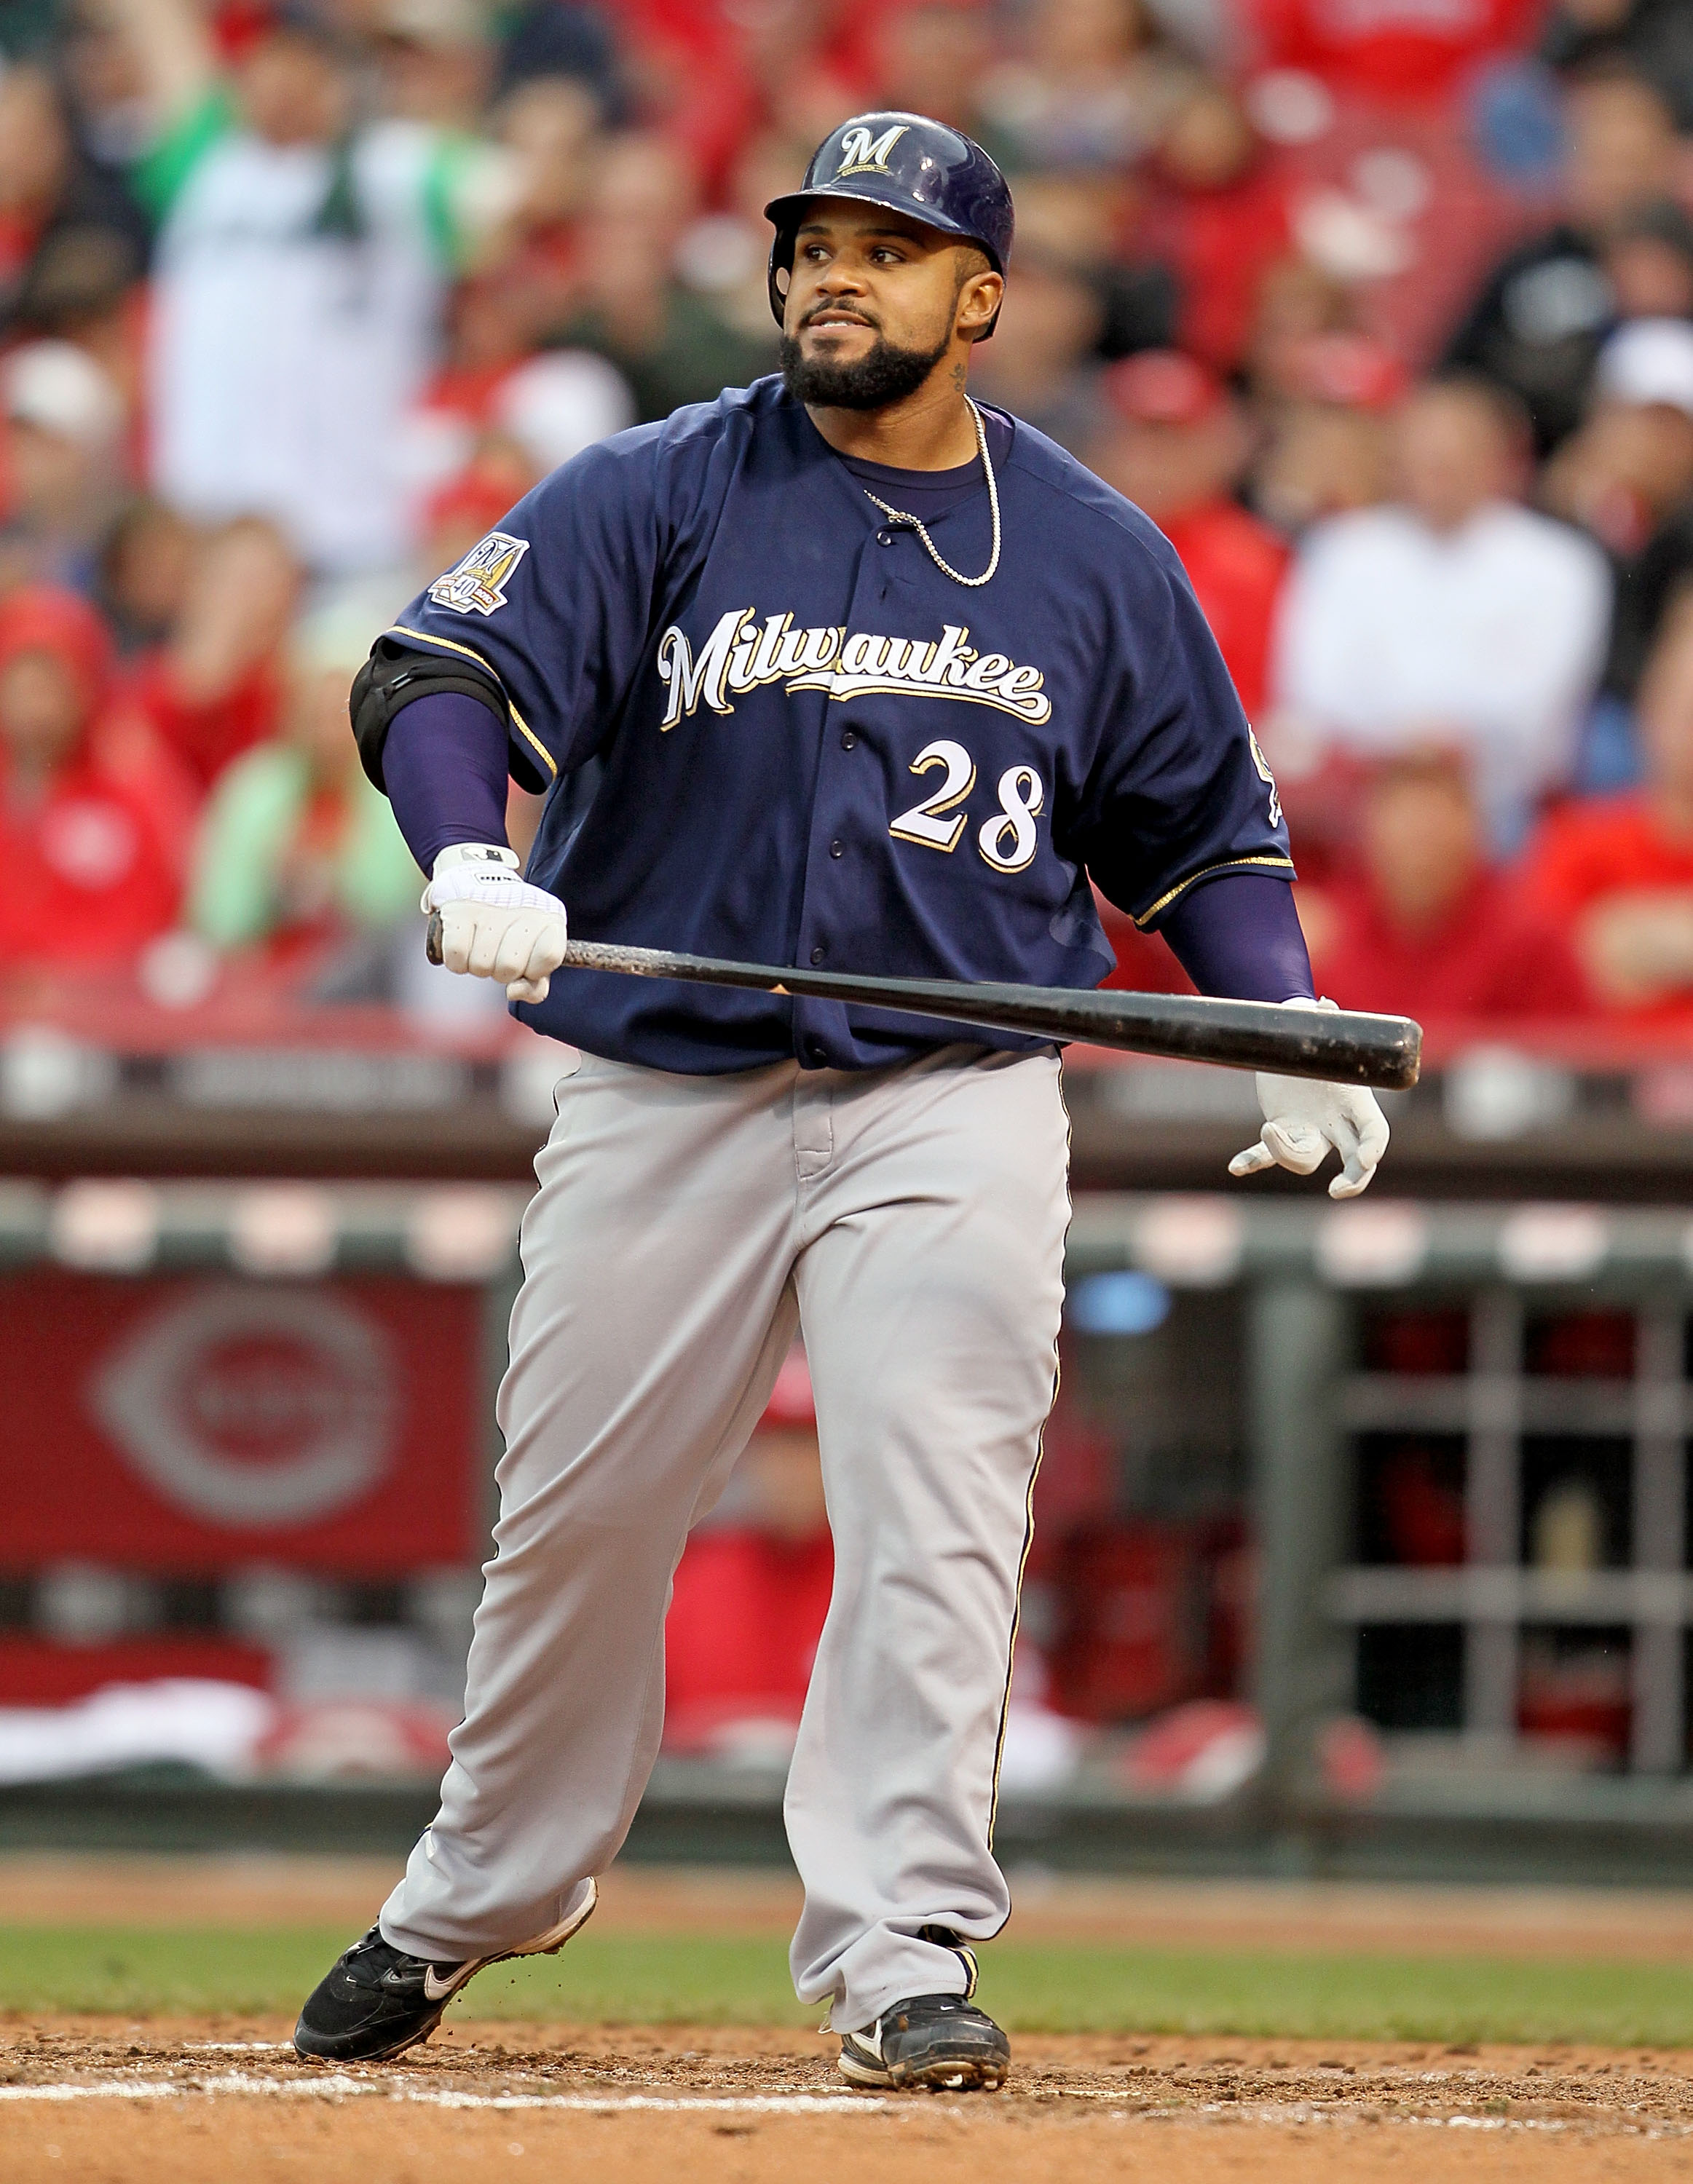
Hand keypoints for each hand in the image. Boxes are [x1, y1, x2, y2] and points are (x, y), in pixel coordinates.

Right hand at [423, 845, 567, 1002]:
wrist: (480, 894)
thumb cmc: (513, 940)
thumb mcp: (532, 963)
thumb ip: (533, 986)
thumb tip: (513, 992)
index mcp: (549, 922)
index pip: (548, 955)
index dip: (535, 969)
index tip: (529, 965)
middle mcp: (522, 911)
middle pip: (510, 967)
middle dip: (502, 971)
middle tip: (500, 955)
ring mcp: (489, 910)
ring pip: (482, 965)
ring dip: (480, 965)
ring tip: (483, 948)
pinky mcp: (458, 912)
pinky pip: (456, 956)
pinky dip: (458, 961)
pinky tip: (465, 945)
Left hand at [1228, 998, 1388, 1198]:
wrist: (1290, 1040)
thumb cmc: (1314, 1033)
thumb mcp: (1321, 1026)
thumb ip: (1326, 1019)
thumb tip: (1323, 1005)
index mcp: (1356, 1101)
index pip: (1374, 1132)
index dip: (1373, 1148)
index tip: (1364, 1160)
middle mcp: (1336, 1123)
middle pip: (1354, 1161)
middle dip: (1353, 1178)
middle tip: (1337, 1189)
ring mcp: (1309, 1131)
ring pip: (1305, 1159)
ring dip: (1287, 1153)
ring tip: (1268, 1129)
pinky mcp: (1280, 1130)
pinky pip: (1267, 1155)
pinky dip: (1252, 1161)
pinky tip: (1235, 1167)